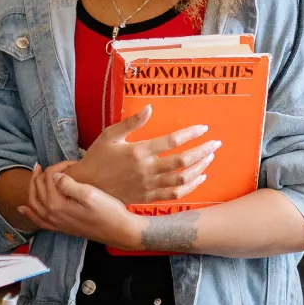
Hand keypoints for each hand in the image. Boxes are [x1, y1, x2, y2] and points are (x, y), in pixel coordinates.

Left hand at [16, 163, 140, 246]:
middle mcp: (51, 215)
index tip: (71, 163)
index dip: (58, 167)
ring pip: (34, 203)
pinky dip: (29, 212)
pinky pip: (38, 220)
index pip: (49, 178)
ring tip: (35, 175)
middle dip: (41, 174)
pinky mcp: (61, 228)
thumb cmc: (108, 211)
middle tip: (47, 164)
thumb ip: (68, 184)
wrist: (119, 231)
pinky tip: (23, 208)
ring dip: (32, 188)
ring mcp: (55, 223)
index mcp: (57, 204)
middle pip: (38, 189)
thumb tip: (54, 176)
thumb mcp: (90, 193)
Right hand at [67, 106, 218, 203]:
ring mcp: (149, 186)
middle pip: (182, 160)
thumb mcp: (110, 135)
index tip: (203, 128)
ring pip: (182, 178)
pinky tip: (200, 177)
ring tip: (210, 157)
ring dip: (200, 167)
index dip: (190, 134)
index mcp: (138, 151)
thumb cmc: (99, 157)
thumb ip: (131, 122)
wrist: (87, 186)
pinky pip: (175, 194)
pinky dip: (191, 187)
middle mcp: (146, 170)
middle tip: (216, 143)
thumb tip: (150, 107)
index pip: (171, 141)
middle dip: (203, 151)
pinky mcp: (149, 197)